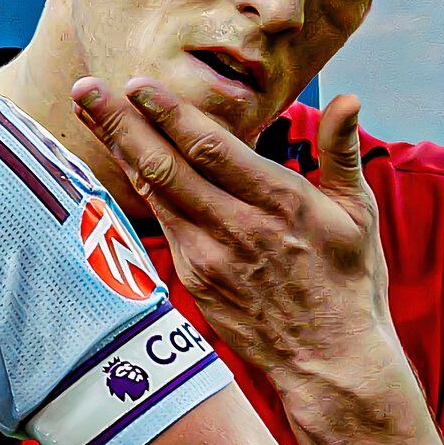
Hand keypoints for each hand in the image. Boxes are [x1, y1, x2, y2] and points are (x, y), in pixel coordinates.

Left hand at [71, 78, 403, 403]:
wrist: (330, 360)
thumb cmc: (349, 282)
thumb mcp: (358, 212)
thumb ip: (342, 151)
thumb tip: (347, 98)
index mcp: (279, 202)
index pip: (211, 149)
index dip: (169, 115)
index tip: (137, 84)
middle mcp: (237, 228)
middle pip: (166, 167)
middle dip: (121, 123)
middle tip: (84, 87)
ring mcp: (209, 257)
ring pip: (153, 192)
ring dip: (117, 148)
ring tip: (87, 110)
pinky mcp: (194, 279)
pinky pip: (159, 221)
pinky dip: (136, 185)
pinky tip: (118, 157)